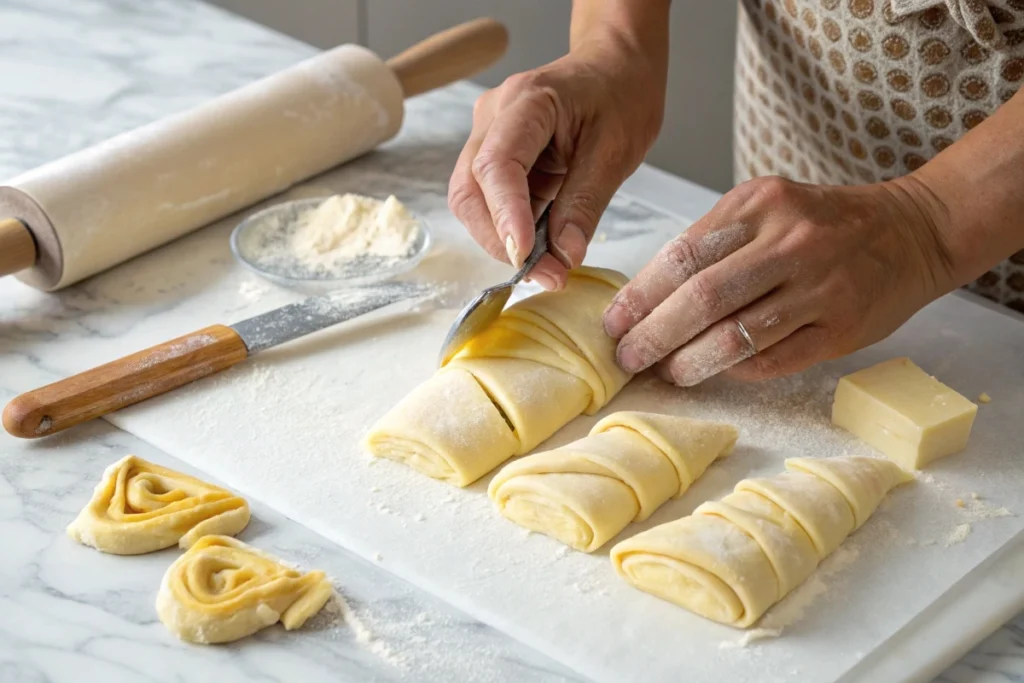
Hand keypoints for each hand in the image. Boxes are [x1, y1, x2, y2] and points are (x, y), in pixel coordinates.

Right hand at [448, 26, 666, 289]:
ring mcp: (487, 135)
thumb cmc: (620, 96)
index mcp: (528, 101)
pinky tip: (543, 247)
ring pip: (472, 201)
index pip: (497, 165)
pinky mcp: (493, 155)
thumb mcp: (617, 151)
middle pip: (470, 190)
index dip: (506, 216)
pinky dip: (512, 230)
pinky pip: (489, 201)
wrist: (614, 67)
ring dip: (504, 241)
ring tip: (550, 266)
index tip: (526, 257)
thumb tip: (564, 256)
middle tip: (548, 275)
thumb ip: (586, 204)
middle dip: (501, 240)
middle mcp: (494, 116)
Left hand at [603, 176, 955, 385]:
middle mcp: (790, 241)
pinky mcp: (840, 328)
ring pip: (736, 335)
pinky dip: (735, 370)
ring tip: (665, 372)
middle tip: (627, 356)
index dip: (640, 296)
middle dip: (654, 333)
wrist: (912, 230)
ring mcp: (820, 286)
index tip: (613, 323)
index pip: (683, 255)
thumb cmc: (823, 223)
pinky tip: (713, 372)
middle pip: (703, 296)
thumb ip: (714, 243)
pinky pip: (773, 358)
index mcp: (760, 204)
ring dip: (690, 361)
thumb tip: (648, 297)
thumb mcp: (767, 207)